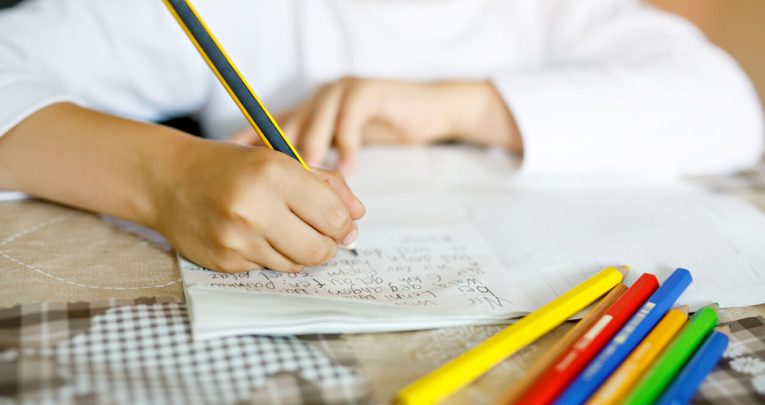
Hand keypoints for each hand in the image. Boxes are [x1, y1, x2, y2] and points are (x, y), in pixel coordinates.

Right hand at [151, 140, 364, 272]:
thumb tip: (357, 215)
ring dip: (299, 251)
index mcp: (274, 174)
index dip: (344, 224)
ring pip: (295, 264)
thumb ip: (326, 184)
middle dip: (328, 245)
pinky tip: (254, 235)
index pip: (333, 216)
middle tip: (321, 234)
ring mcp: (236, 239)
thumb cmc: (233, 167)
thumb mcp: (280, 160)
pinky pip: (267, 269)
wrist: (169, 180)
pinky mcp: (224, 261)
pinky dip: (270, 256)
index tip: (341, 222)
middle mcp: (254, 208)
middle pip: (319, 250)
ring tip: (283, 229)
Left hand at [228, 78, 521, 172]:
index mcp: (307, 112)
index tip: (233, 169)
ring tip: (307, 183)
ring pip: (316, 124)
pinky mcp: (367, 92)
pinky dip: (348, 147)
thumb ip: (317, 166)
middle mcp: (317, 99)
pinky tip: (349, 169)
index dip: (250, 145)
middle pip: (289, 127)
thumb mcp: (343, 149)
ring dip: (312, 155)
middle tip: (273, 188)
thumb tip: (287, 201)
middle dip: (280, 160)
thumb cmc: (381, 132)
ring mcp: (341, 93)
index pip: (269, 128)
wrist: (425, 110)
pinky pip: (351, 122)